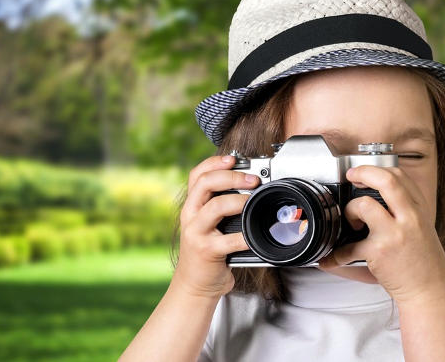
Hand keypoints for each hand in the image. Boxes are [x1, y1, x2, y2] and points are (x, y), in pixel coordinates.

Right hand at [171, 155, 259, 298]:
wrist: (195, 284)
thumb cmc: (208, 250)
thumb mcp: (208, 223)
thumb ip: (220, 205)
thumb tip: (250, 186)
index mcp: (192, 205)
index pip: (198, 174)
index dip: (215, 162)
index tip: (234, 159)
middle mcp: (191, 215)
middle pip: (206, 183)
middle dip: (232, 177)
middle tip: (253, 180)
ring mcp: (197, 232)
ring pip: (215, 206)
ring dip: (238, 200)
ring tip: (252, 201)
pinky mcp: (207, 250)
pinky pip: (229, 239)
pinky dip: (245, 236)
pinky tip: (254, 234)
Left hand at [317, 165, 444, 303]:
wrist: (429, 291)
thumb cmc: (423, 261)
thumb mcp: (422, 227)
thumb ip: (404, 209)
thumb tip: (379, 192)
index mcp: (418, 209)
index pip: (399, 176)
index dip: (376, 170)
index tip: (362, 173)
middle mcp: (409, 218)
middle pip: (386, 181)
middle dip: (363, 173)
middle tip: (350, 177)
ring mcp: (394, 234)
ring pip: (363, 205)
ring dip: (349, 211)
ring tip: (352, 223)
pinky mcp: (378, 252)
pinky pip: (348, 247)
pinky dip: (336, 255)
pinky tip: (332, 258)